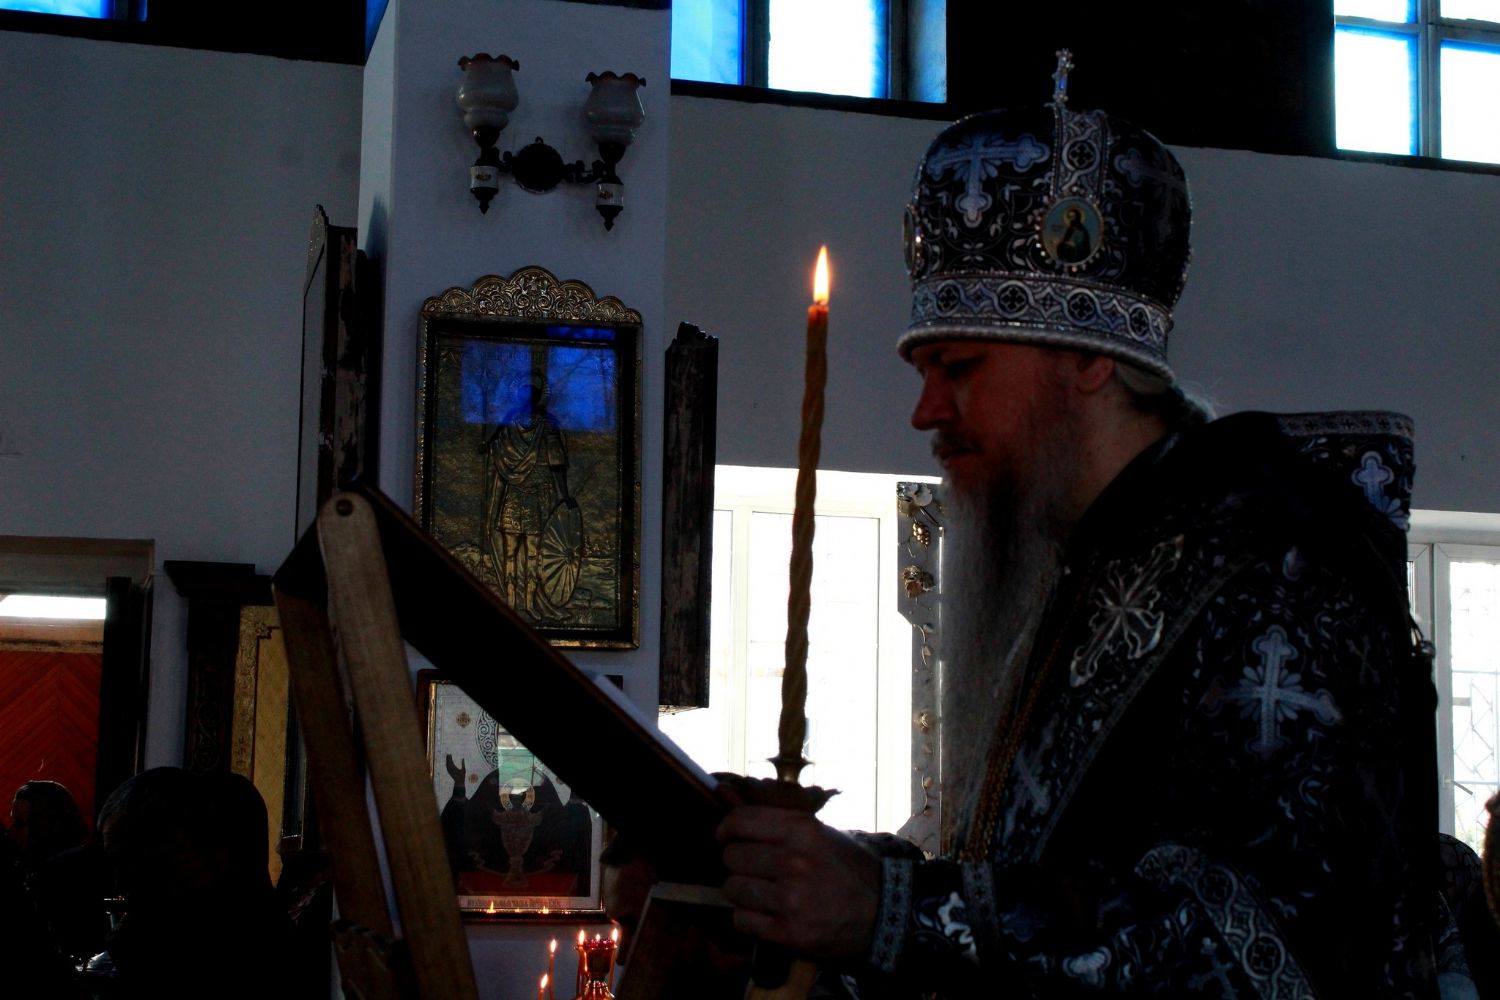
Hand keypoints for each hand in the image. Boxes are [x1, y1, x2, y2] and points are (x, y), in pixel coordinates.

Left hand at [716, 800, 880, 958]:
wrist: (884, 913)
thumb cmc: (847, 869)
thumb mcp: (817, 834)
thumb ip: (772, 819)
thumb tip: (722, 793)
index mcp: (801, 830)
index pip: (739, 821)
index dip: (726, 830)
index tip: (728, 838)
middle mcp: (794, 861)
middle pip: (732, 857)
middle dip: (737, 864)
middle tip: (753, 869)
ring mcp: (790, 899)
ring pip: (733, 889)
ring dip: (742, 892)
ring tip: (761, 893)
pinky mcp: (789, 932)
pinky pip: (742, 920)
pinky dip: (748, 919)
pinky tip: (766, 915)